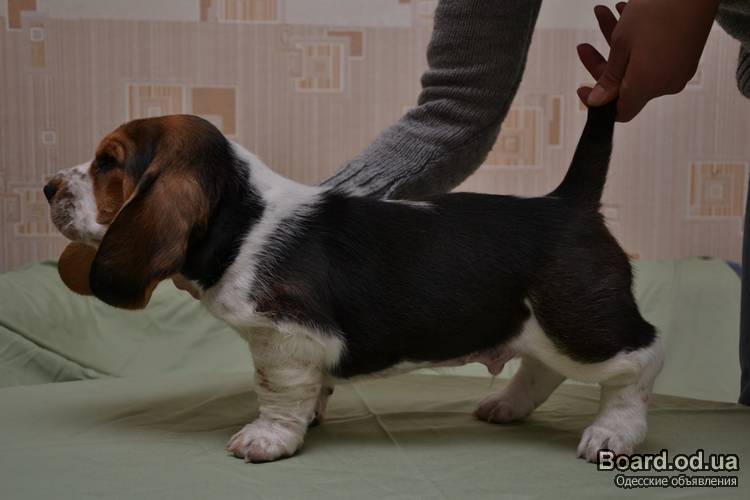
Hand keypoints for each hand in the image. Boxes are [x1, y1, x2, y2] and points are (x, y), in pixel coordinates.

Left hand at [577, 0, 719, 121]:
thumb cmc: (659, 10)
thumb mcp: (622, 44)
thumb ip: (608, 77)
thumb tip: (597, 102)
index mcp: (648, 86)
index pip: (620, 112)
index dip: (599, 103)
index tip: (583, 89)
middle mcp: (666, 85)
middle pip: (625, 85)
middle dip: (603, 63)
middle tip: (584, 46)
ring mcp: (678, 72)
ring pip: (637, 67)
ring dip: (617, 45)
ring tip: (604, 16)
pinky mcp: (685, 59)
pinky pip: (654, 60)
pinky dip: (638, 45)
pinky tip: (626, 17)